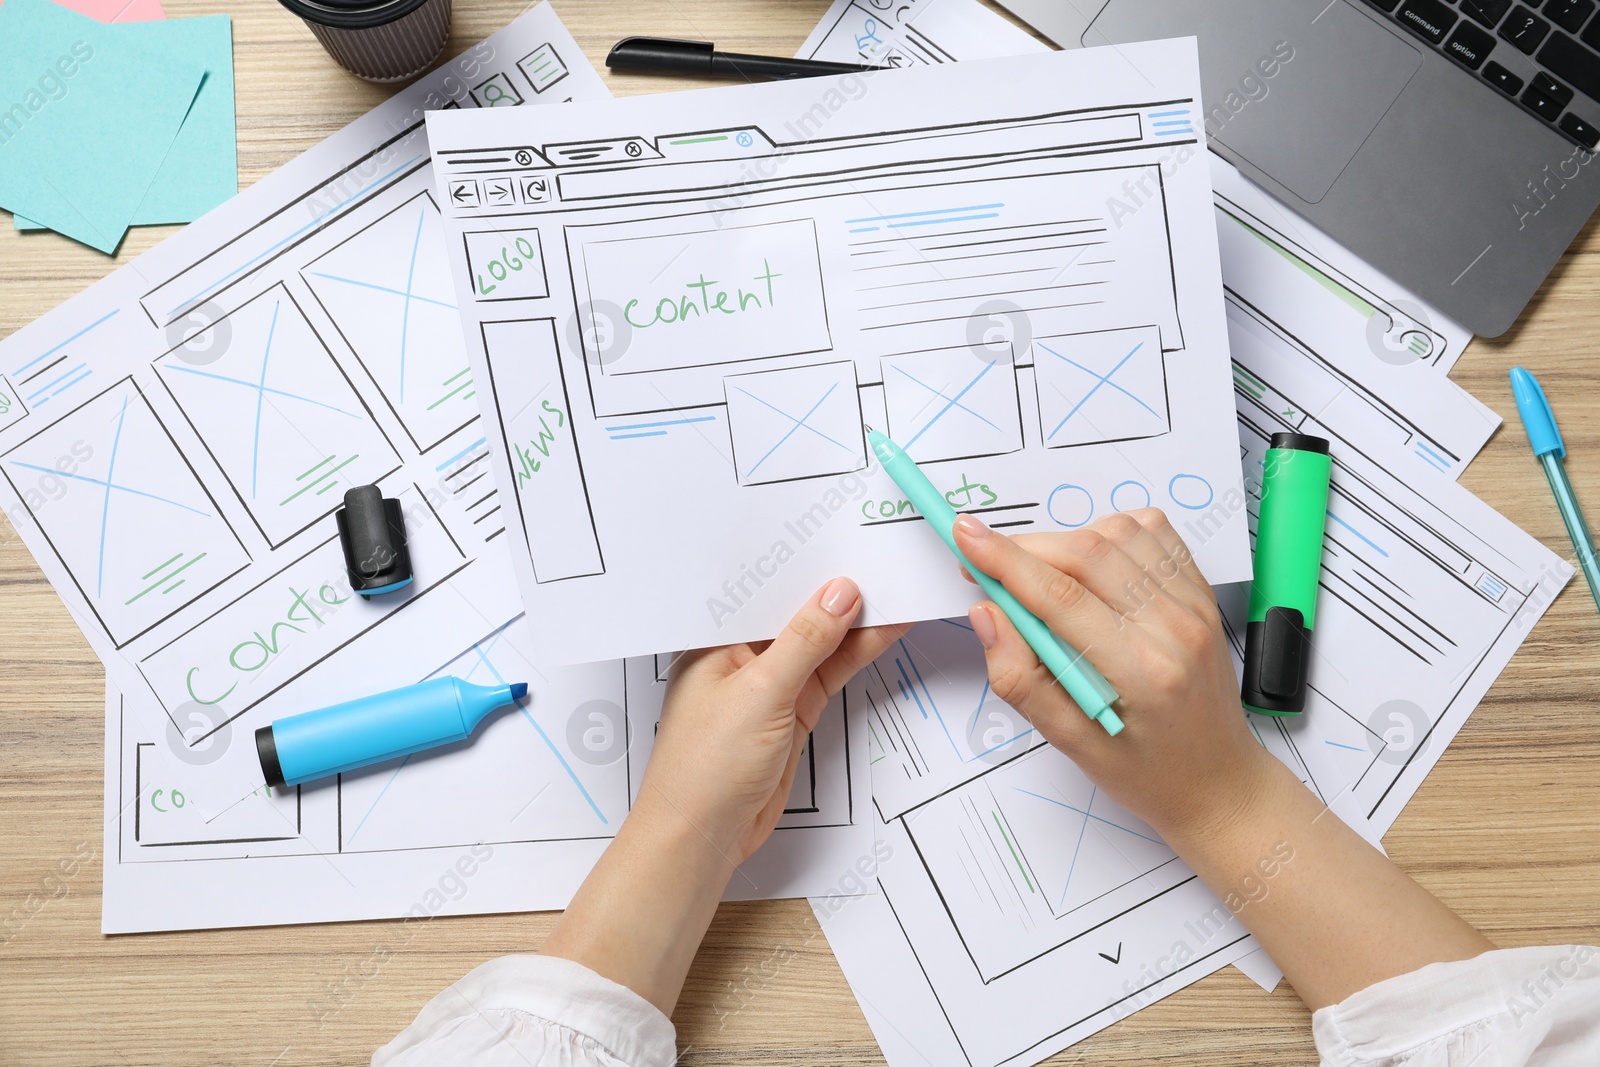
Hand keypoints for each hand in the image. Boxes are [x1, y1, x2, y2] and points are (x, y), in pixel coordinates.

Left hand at [639, 577, 908, 864]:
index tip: (845, 547)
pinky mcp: (792, 713)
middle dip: (837, 593)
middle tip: (882, 562)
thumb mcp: (760, 693)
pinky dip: (856, 656)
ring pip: (820, 645)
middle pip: (797, 615)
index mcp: (715, 640)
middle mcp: (741, 657)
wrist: (702, 838)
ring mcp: (770, 686)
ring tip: (898, 590)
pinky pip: (828, 675)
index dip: (805, 570)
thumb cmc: (703, 769)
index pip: (766, 592)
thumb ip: (804, 642)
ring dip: (856, 624)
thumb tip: (839, 595)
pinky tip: (883, 633)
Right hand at [953, 508, 1269, 843]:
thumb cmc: (1147, 771)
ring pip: (1118, 532)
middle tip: (987, 563)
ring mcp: (1194, 605)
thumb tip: (986, 615)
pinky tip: (1093, 566)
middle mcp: (1174, 628)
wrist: (1216, 781)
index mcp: (1141, 672)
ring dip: (1067, 541)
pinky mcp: (1200, 592)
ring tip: (1045, 577)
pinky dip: (1112, 534)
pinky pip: (1153, 532)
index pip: (1060, 597)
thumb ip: (1019, 678)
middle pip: (1086, 554)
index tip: (966, 538)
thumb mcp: (1070, 743)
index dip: (1005, 561)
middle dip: (1024, 548)